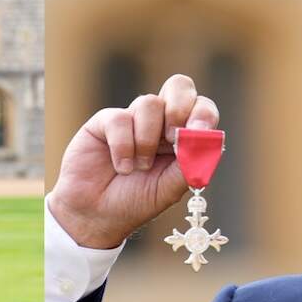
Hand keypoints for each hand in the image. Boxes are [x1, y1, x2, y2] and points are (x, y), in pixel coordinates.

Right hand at [49, 74, 220, 248]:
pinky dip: (123, 146)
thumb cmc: (135, 202)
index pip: (201, 108)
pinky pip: (120, 118)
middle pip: (179, 86)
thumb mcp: (170, 189)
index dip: (203, 113)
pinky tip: (121, 167)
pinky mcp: (105, 122)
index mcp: (182, 137)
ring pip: (149, 103)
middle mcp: (160, 123)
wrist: (96, 215)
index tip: (198, 130)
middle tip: (172, 136)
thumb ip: (190, 164)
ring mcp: (133, 119)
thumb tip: (205, 138)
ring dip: (146, 140)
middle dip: (179, 107)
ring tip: (139, 167)